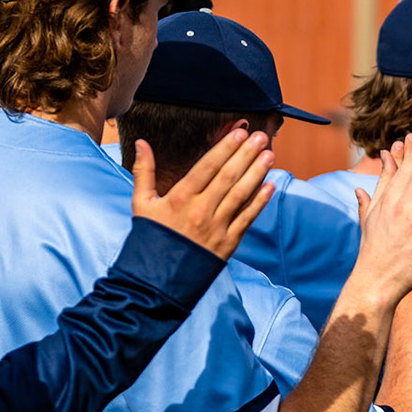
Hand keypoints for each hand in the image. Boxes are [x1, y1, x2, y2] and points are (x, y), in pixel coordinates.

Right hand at [131, 129, 275, 259]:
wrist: (157, 279)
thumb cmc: (150, 238)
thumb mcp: (141, 203)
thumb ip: (144, 171)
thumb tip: (142, 142)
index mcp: (180, 197)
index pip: (208, 167)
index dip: (225, 148)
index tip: (239, 132)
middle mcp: (201, 210)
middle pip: (228, 177)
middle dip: (246, 154)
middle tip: (260, 136)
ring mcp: (216, 227)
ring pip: (241, 195)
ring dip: (257, 173)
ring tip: (269, 155)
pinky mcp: (228, 244)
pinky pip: (247, 219)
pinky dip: (260, 202)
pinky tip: (270, 186)